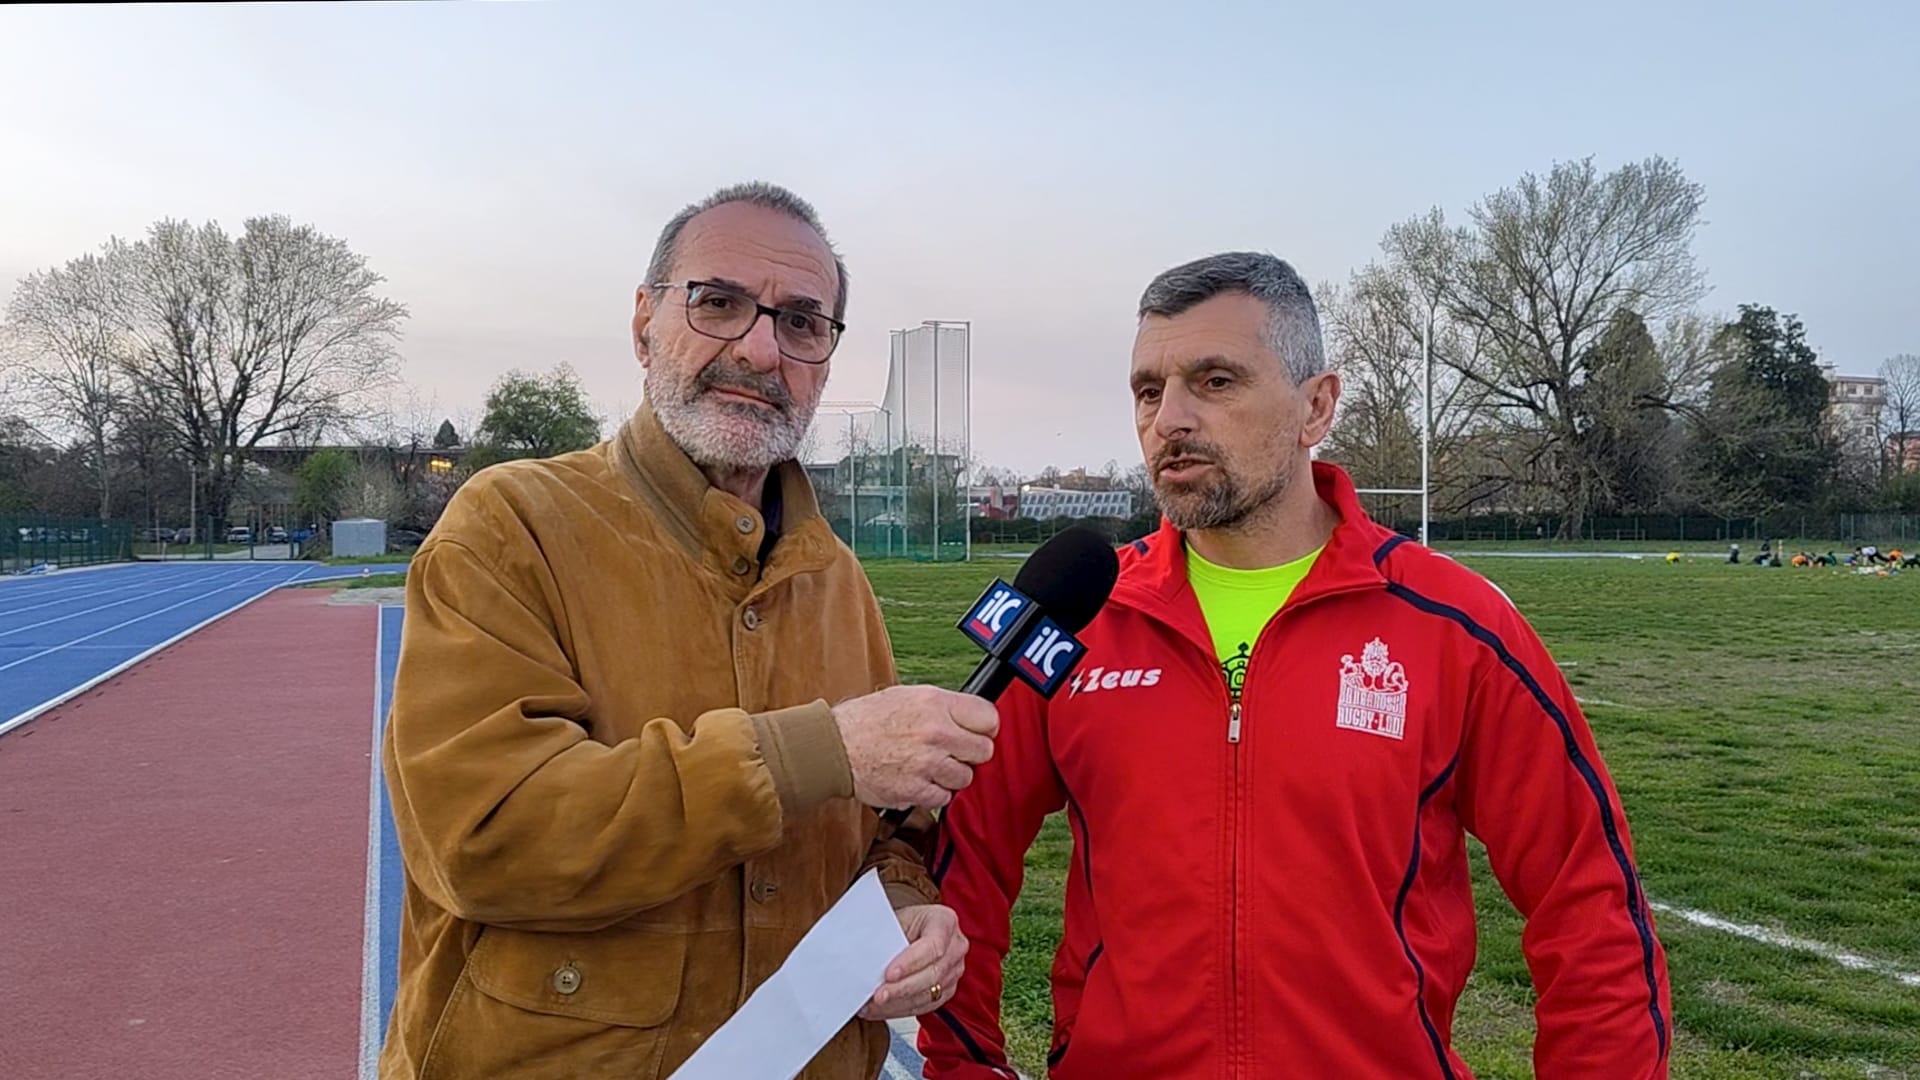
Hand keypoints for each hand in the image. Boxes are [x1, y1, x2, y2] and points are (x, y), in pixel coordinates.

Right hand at [833, 686, 998, 809]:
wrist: (835, 745)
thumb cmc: (868, 719)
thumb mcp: (908, 695)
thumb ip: (944, 707)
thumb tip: (973, 718)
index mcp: (936, 703)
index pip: (989, 718)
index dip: (985, 728)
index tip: (979, 733)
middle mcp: (935, 732)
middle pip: (984, 750)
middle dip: (971, 754)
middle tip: (954, 752)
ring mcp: (926, 763)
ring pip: (966, 777)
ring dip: (952, 775)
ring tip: (930, 765)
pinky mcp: (915, 789)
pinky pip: (944, 797)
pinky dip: (934, 792)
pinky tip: (918, 779)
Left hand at [859, 904, 966, 1020]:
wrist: (911, 930)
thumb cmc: (903, 922)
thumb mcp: (895, 921)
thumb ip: (886, 938)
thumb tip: (866, 959)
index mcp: (944, 921)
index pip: (933, 945)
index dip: (911, 962)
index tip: (889, 974)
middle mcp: (955, 946)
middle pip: (933, 974)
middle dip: (902, 988)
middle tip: (879, 995)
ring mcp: (953, 970)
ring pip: (929, 994)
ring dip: (899, 1002)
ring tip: (874, 1004)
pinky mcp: (946, 990)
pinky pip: (924, 1005)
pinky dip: (900, 1009)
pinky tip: (882, 1008)